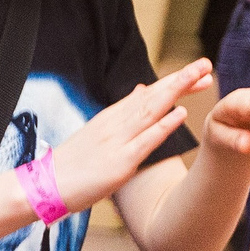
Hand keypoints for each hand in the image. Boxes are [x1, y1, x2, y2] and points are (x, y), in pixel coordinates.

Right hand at [49, 59, 212, 210]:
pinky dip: (163, 126)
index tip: (198, 71)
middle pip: (152, 97)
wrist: (43, 186)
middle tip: (205, 64)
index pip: (147, 94)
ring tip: (200, 77)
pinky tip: (180, 113)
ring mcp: (117, 141)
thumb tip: (141, 90)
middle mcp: (114, 124)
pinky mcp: (119, 162)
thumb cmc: (70, 165)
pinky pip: (145, 141)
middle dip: (180, 79)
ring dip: (176, 92)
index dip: (173, 81)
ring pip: (151, 111)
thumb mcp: (96, 132)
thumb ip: (122, 112)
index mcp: (110, 117)